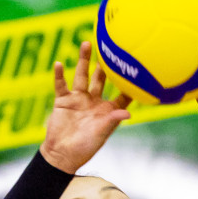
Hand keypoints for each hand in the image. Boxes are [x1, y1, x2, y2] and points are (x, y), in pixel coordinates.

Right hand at [40, 41, 132, 173]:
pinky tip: (59, 64)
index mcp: (107, 110)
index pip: (122, 95)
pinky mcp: (63, 101)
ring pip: (81, 75)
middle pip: (101, 78)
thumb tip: (127, 114)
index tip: (138, 70)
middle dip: (105, 65)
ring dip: (83, 60)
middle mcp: (94, 101)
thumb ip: (111, 121)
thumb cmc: (84, 148)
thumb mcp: (100, 134)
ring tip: (86, 43)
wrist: (61, 154)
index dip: (130, 85)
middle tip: (110, 48)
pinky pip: (61, 85)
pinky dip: (59, 75)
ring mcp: (78, 99)